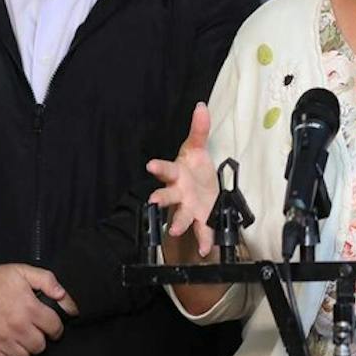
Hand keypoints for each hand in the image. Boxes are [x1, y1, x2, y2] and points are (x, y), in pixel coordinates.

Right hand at [0, 262, 78, 355]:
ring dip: (23, 349)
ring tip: (19, 338)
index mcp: (29, 308)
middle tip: (33, 331)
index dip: (55, 327)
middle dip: (39, 338)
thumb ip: (47, 281)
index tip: (51, 327)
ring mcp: (1, 340)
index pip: (55, 328)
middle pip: (40, 346)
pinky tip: (5, 346)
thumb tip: (63, 296)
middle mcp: (17, 327)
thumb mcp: (22, 271)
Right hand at [146, 103, 218, 257]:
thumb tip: (201, 106)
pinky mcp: (201, 218)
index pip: (166, 168)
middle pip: (168, 195)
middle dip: (161, 198)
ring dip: (178, 222)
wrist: (202, 188)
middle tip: (154, 202)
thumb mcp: (197, 147)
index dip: (158, 167)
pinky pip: (201, 230)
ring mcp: (188, 207)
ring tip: (175, 230)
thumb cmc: (194, 168)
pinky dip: (203, 239)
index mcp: (177, 173)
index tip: (150, 166)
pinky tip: (205, 249)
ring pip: (181, 215)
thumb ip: (199, 129)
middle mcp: (179, 192)